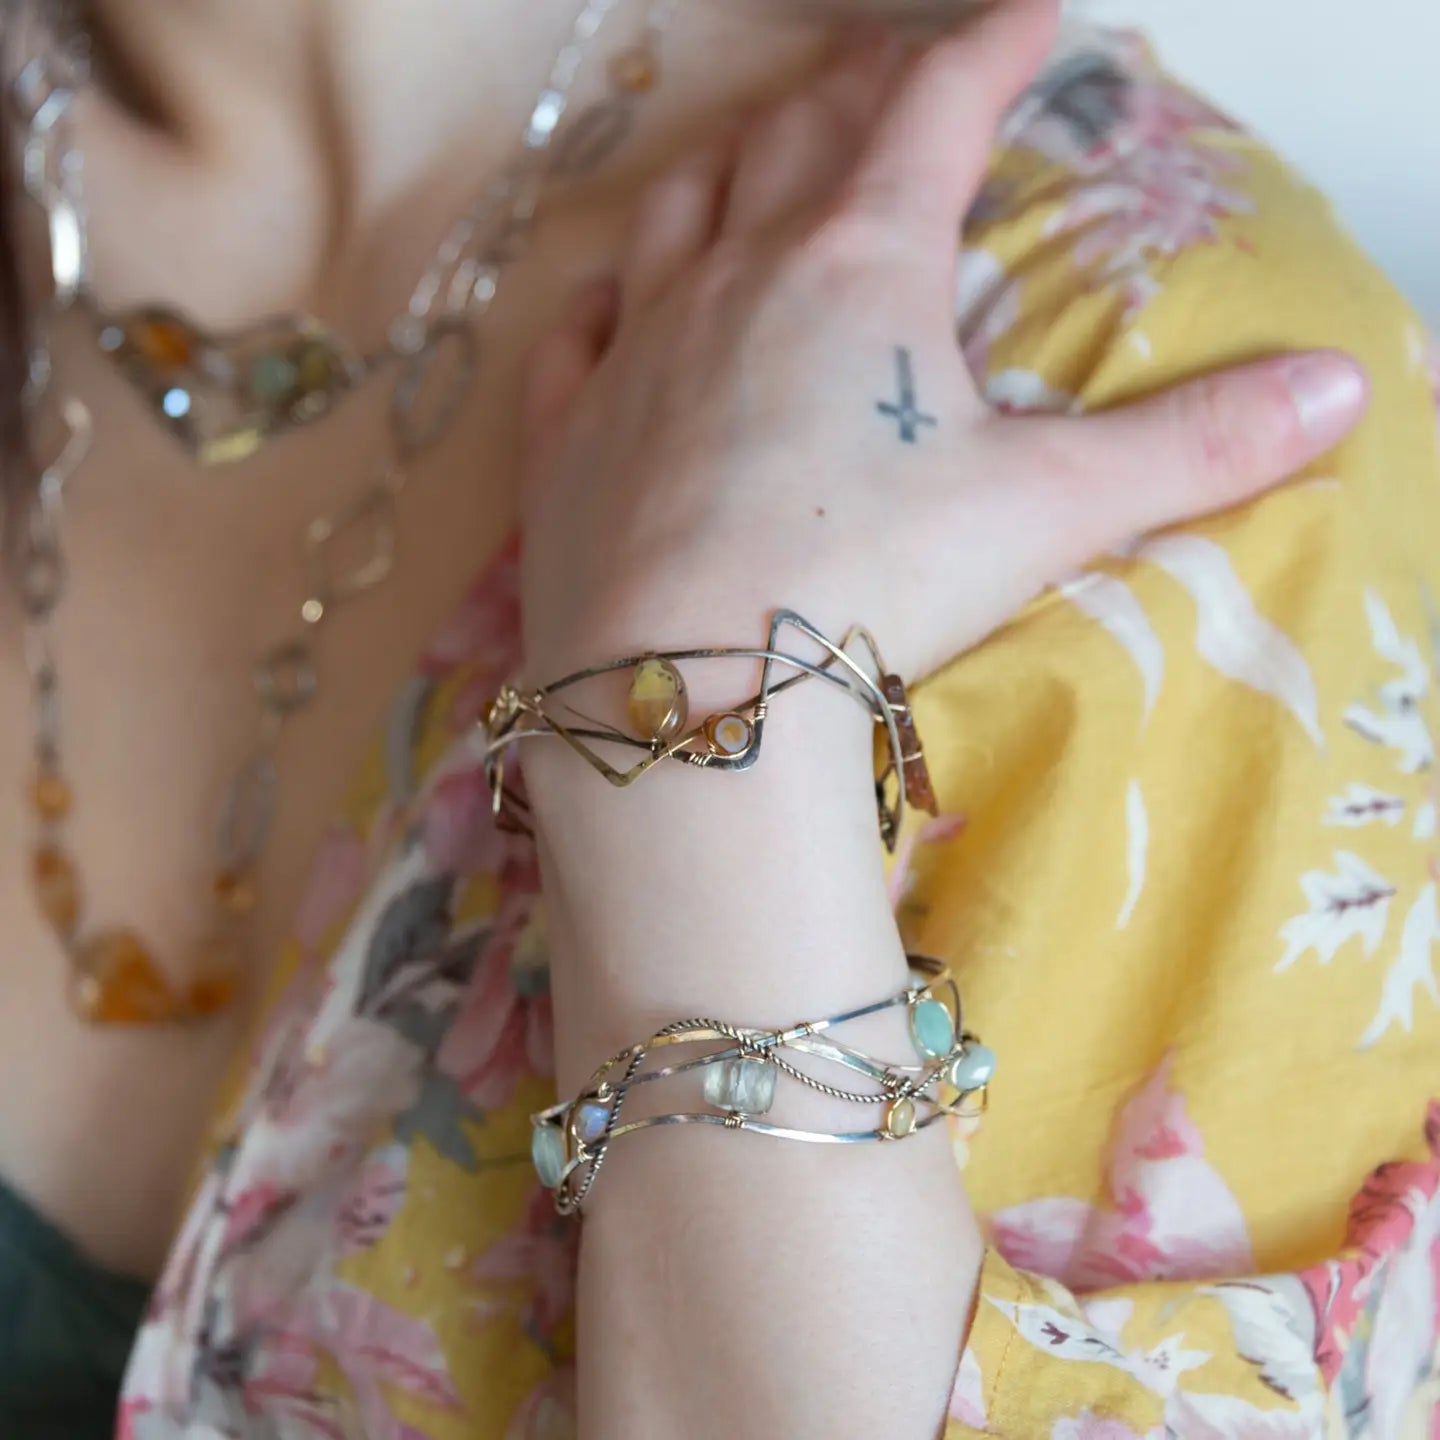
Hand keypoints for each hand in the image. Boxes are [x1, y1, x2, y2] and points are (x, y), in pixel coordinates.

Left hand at [519, 0, 1368, 688]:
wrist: (689, 690)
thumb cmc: (869, 581)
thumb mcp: (1049, 510)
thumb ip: (1192, 445)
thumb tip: (1336, 390)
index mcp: (858, 265)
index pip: (935, 109)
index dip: (991, 49)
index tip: (1033, 17)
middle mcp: (735, 278)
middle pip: (799, 138)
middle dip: (859, 93)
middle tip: (898, 82)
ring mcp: (636, 351)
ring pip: (676, 212)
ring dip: (726, 169)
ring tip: (759, 162)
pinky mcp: (566, 436)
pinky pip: (573, 335)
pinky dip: (598, 302)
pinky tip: (607, 303)